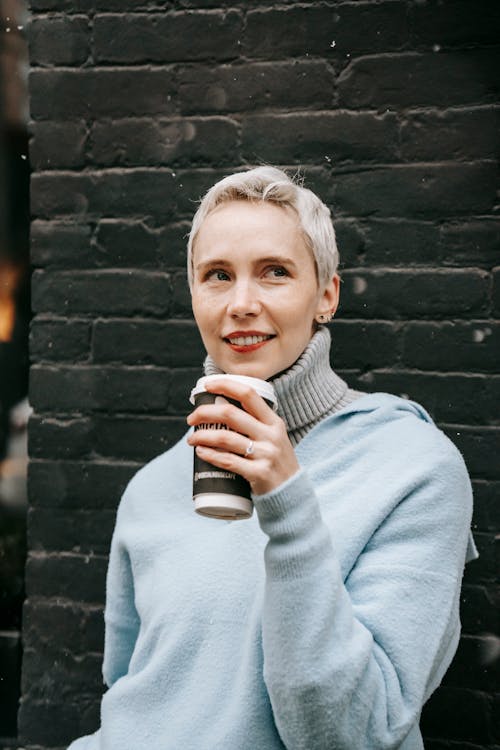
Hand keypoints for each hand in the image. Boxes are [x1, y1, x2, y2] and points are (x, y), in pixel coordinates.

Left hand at [187, 379, 299, 495]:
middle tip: (192, 419)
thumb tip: (221, 407)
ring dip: (202, 436)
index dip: (226, 385)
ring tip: (192, 439)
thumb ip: (256, 424)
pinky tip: (200, 452)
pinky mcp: (259, 473)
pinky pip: (228, 461)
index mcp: (274, 422)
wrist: (292, 493)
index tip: (207, 385)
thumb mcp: (274, 437)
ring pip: (226, 438)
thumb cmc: (276, 463)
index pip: (249, 395)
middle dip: (205, 413)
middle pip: (231, 414)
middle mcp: (271, 435)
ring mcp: (266, 454)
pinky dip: (210, 455)